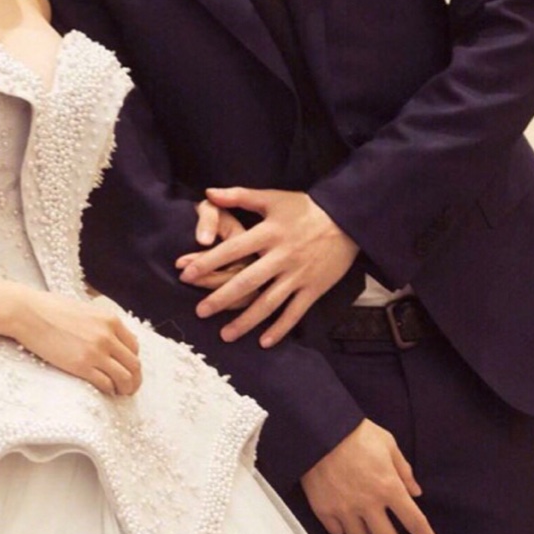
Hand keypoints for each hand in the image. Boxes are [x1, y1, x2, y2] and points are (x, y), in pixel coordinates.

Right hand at [13, 290, 141, 395]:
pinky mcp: (81, 366)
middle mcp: (107, 336)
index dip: (132, 361)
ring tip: (120, 393)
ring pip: (125, 378)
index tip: (127, 369)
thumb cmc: (51, 309)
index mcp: (110, 320)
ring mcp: (95, 351)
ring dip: (126, 389)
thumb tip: (112, 338)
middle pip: (134, 365)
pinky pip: (106, 384)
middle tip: (129, 388)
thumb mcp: (85, 310)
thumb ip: (101, 323)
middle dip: (135, 379)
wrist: (29, 313)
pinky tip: (104, 390)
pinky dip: (109, 390)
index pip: (134, 347)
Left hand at [176, 187, 359, 345]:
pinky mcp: (313, 288)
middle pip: (247, 281)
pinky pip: (295, 312)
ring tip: (225, 335)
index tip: (186, 274)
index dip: (208, 261)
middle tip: (199, 311)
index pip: (232, 249)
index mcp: (268, 233)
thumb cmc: (304, 208)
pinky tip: (264, 342)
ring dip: (246, 320)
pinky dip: (280, 328)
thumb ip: (239, 195)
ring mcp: (298, 275)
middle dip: (221, 297)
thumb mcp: (272, 197)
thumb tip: (208, 191)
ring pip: (268, 303)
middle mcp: (281, 256)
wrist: (347, 220)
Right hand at [301, 420, 438, 533]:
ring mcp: (344, 509)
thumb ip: (403, 469)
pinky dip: (342, 528)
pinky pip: (337, 532)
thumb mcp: (387, 443)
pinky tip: (344, 519)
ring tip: (366, 526)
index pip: (415, 522)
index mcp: (388, 487)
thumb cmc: (355, 432)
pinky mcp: (323, 508)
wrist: (318, 427)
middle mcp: (368, 504)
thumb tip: (415, 492)